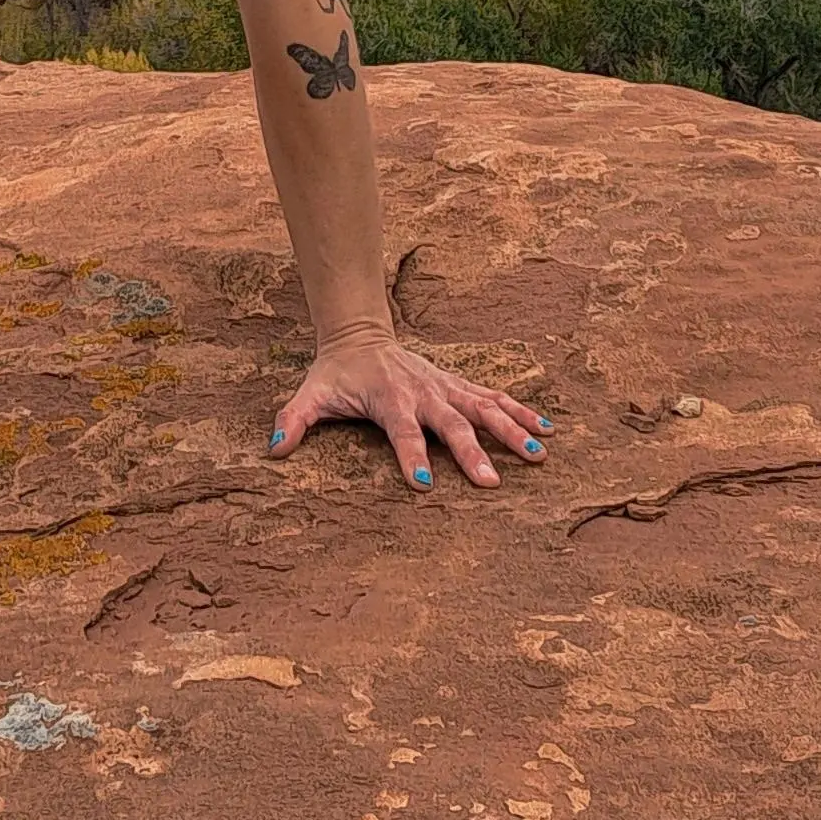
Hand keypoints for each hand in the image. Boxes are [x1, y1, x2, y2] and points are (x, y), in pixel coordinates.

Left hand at [272, 332, 545, 487]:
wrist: (360, 335)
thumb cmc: (336, 373)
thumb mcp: (310, 394)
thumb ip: (292, 421)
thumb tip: (274, 450)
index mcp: (389, 398)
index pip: (402, 432)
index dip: (410, 457)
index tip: (423, 485)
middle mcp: (423, 392)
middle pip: (451, 424)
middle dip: (471, 453)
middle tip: (491, 482)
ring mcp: (445, 387)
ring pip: (484, 408)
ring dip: (511, 430)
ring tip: (537, 454)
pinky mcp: (458, 385)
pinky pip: (494, 398)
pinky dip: (521, 412)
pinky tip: (546, 429)